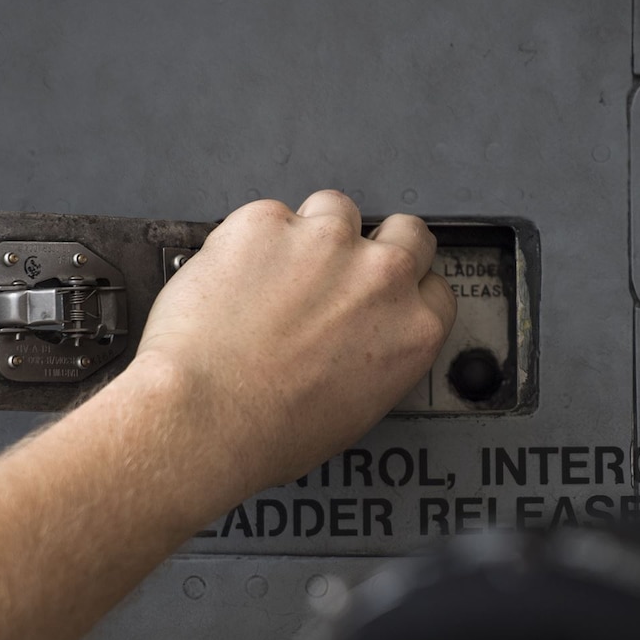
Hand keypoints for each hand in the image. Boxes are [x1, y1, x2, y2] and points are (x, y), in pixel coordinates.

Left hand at [128, 190, 456, 493]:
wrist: (204, 415)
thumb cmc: (269, 430)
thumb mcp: (355, 411)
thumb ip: (376, 359)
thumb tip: (357, 347)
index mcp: (412, 330)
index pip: (435, 286)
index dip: (406, 287)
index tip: (383, 295)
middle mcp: (380, 277)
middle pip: (407, 231)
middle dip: (380, 244)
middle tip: (340, 271)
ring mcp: (325, 241)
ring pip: (334, 209)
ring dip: (311, 234)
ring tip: (275, 275)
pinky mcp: (268, 221)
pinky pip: (267, 215)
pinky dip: (251, 240)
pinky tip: (234, 277)